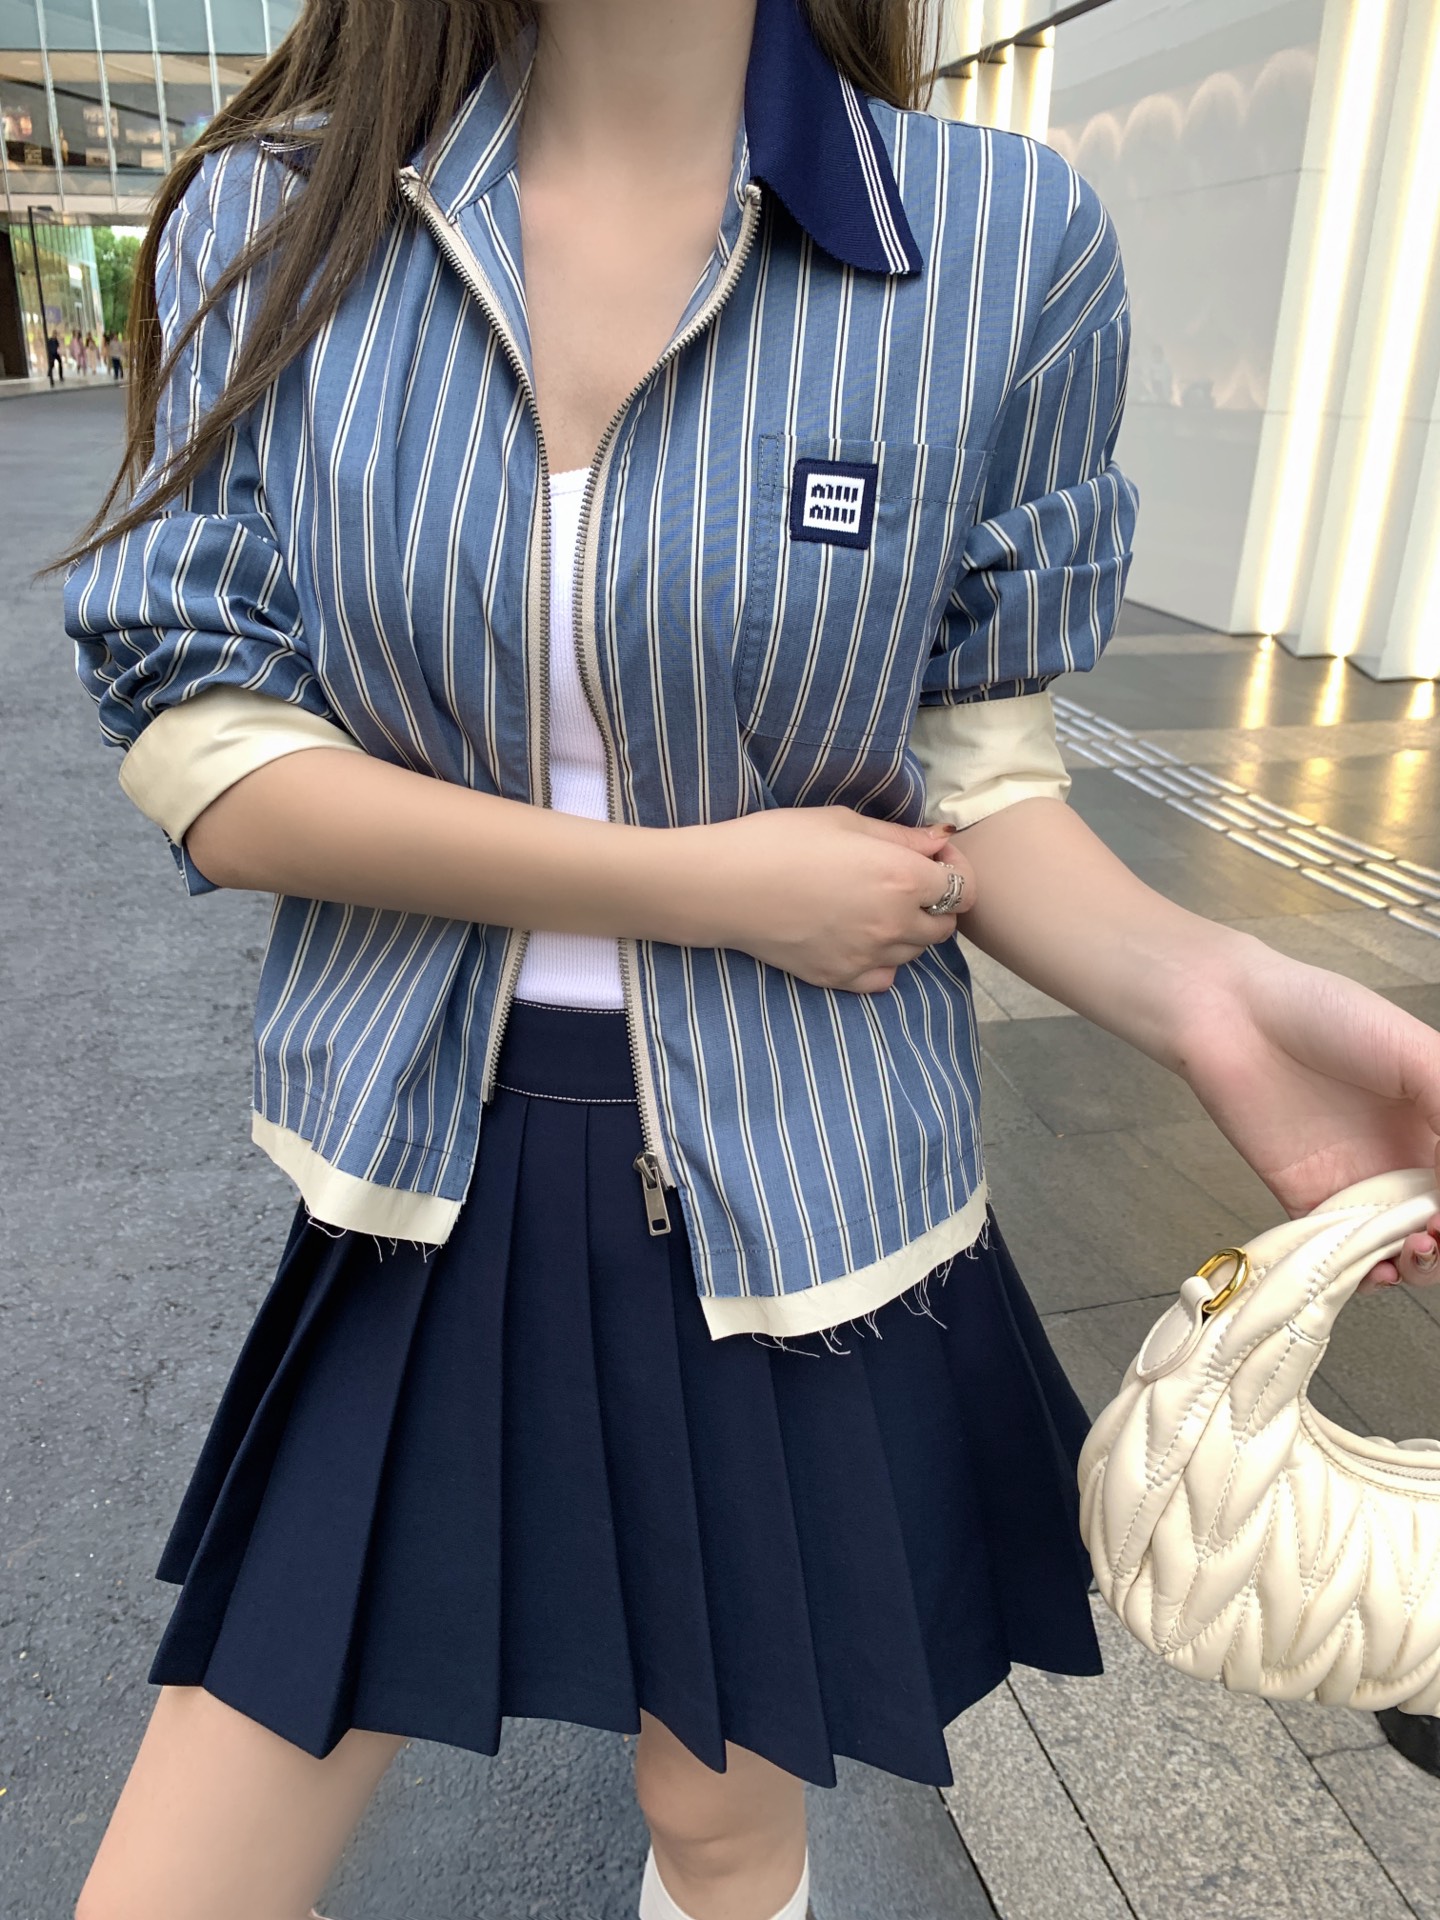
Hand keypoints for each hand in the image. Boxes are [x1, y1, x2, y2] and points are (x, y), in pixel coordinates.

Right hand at [693, 806, 976, 991]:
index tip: (933, 859)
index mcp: (902, 878)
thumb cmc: (779, 840)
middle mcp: (894, 923)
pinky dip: (881, 963)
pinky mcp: (840, 978)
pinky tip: (859, 940)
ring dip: (908, 932)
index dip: (954, 869)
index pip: (962, 887)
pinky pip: (883, 979)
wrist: (724, 886)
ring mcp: (868, 956)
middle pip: (944, 927)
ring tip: (874, 909)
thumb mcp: (844, 821)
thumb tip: (938, 842)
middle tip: (905, 885)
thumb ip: (901, 837)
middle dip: (935, 904)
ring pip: (915, 953)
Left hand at [1176, 941, 1439, 1291]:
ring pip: (1402, 1247)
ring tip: (1414, 1251)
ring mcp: (1357, 1183)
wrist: (1231, 1018)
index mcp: (1435, 1120)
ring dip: (1419, 1264)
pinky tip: (1376, 1269)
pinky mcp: (1309, 1203)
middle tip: (1437, 1233)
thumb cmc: (1322, 1013)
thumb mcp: (1410, 1049)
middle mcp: (1403, 1158)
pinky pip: (1344, 1254)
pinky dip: (1366, 1273)